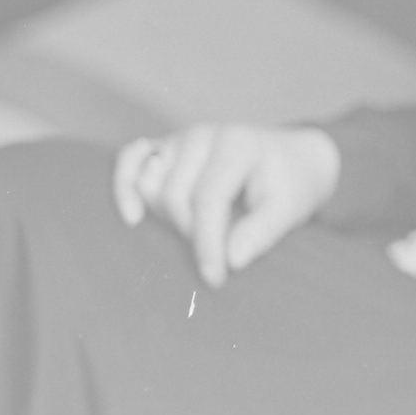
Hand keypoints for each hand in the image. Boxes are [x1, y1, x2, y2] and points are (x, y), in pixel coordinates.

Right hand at [113, 124, 340, 287]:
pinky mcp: (166, 148)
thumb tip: (230, 260)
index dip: (207, 243)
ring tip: (195, 232)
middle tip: (217, 253)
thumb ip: (262, 233)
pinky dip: (124, 186)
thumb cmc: (289, 185)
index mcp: (237, 144)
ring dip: (165, 217)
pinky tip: (133, 216)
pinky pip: (131, 160)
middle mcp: (204, 135)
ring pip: (150, 185)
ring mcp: (181, 139)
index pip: (209, 198)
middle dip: (191, 233)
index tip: (215, 279)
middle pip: (175, 195)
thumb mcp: (290, 209)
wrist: (291, 160)